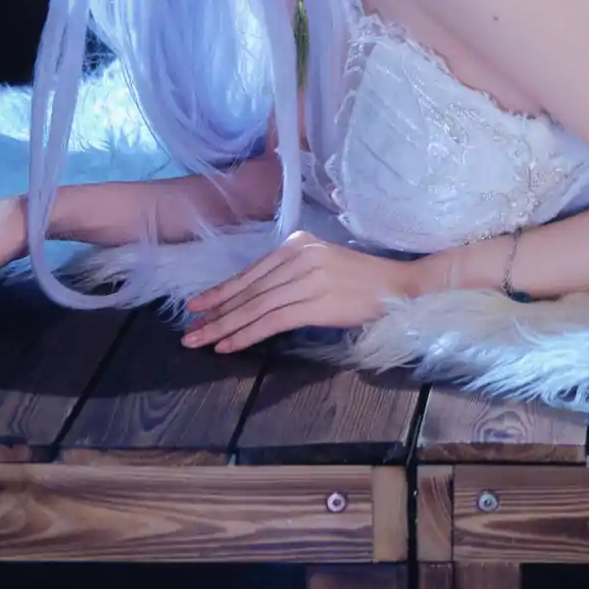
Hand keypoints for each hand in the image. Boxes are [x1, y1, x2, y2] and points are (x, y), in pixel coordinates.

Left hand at [181, 233, 423, 351]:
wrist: (399, 287)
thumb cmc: (364, 281)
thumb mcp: (323, 265)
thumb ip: (292, 273)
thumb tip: (257, 297)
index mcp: (298, 243)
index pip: (251, 272)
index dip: (221, 292)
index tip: (198, 307)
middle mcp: (299, 256)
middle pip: (248, 290)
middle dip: (215, 312)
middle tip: (189, 330)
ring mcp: (306, 278)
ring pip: (254, 306)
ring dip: (223, 327)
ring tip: (200, 342)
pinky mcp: (314, 302)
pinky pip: (271, 320)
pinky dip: (246, 334)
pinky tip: (229, 345)